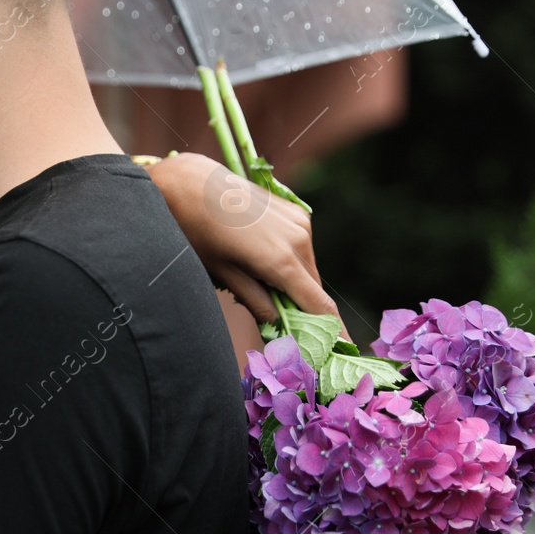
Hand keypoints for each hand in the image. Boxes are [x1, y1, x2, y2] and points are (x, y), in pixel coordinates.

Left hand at [146, 152, 346, 336]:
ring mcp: (300, 222)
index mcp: (281, 261)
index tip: (343, 351)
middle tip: (288, 330)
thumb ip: (256, 302)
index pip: (320, 306)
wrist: (190, 182)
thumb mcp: (222, 274)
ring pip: (307, 270)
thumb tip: (278, 326)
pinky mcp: (296, 211)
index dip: (333, 332)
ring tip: (259, 285)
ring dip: (294, 286)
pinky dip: (290, 264)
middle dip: (306, 312)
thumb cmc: (197, 230)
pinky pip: (301, 249)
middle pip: (313, 290)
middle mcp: (299, 240)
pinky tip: (262, 261)